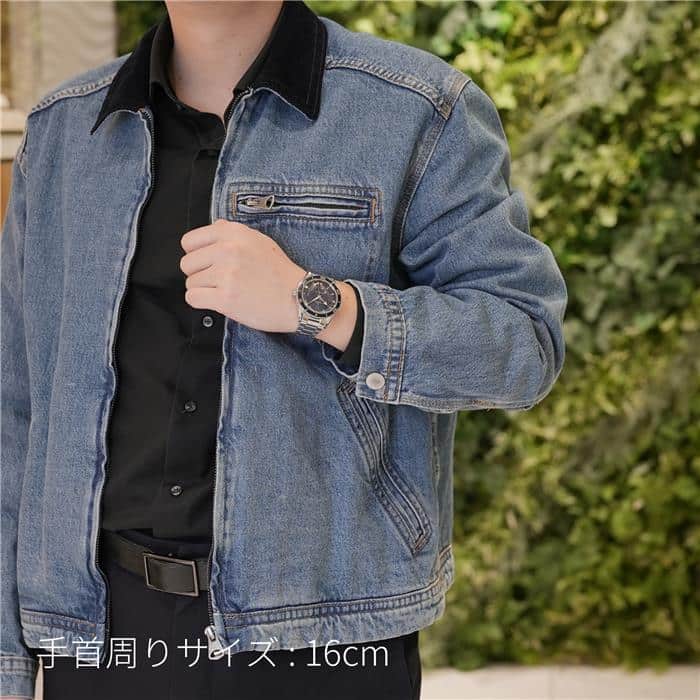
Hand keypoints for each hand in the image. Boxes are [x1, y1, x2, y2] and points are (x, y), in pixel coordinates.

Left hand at [180, 219, 356, 349]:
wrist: (299, 298)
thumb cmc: (280, 273)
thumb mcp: (260, 241)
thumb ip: (233, 233)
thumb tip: (213, 226)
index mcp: (233, 233)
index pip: (189, 242)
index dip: (197, 255)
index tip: (209, 264)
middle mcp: (227, 250)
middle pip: (187, 264)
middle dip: (199, 275)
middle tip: (220, 282)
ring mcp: (226, 274)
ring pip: (190, 283)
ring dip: (204, 290)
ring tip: (227, 291)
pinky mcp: (225, 298)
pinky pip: (193, 298)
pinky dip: (203, 303)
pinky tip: (220, 302)